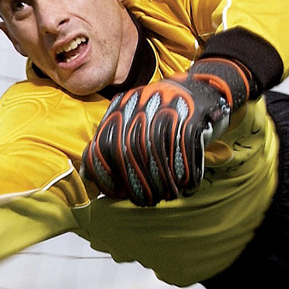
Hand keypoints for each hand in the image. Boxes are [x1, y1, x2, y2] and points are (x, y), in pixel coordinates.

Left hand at [81, 78, 228, 205]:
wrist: (203, 88)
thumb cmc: (163, 115)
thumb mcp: (132, 121)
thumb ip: (110, 144)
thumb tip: (86, 174)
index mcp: (121, 105)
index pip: (104, 144)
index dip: (108, 174)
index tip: (118, 193)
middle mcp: (140, 102)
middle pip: (130, 151)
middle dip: (137, 182)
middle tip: (146, 200)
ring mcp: (165, 106)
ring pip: (156, 151)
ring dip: (162, 180)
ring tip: (166, 195)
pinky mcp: (191, 113)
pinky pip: (184, 146)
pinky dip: (186, 169)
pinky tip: (187, 183)